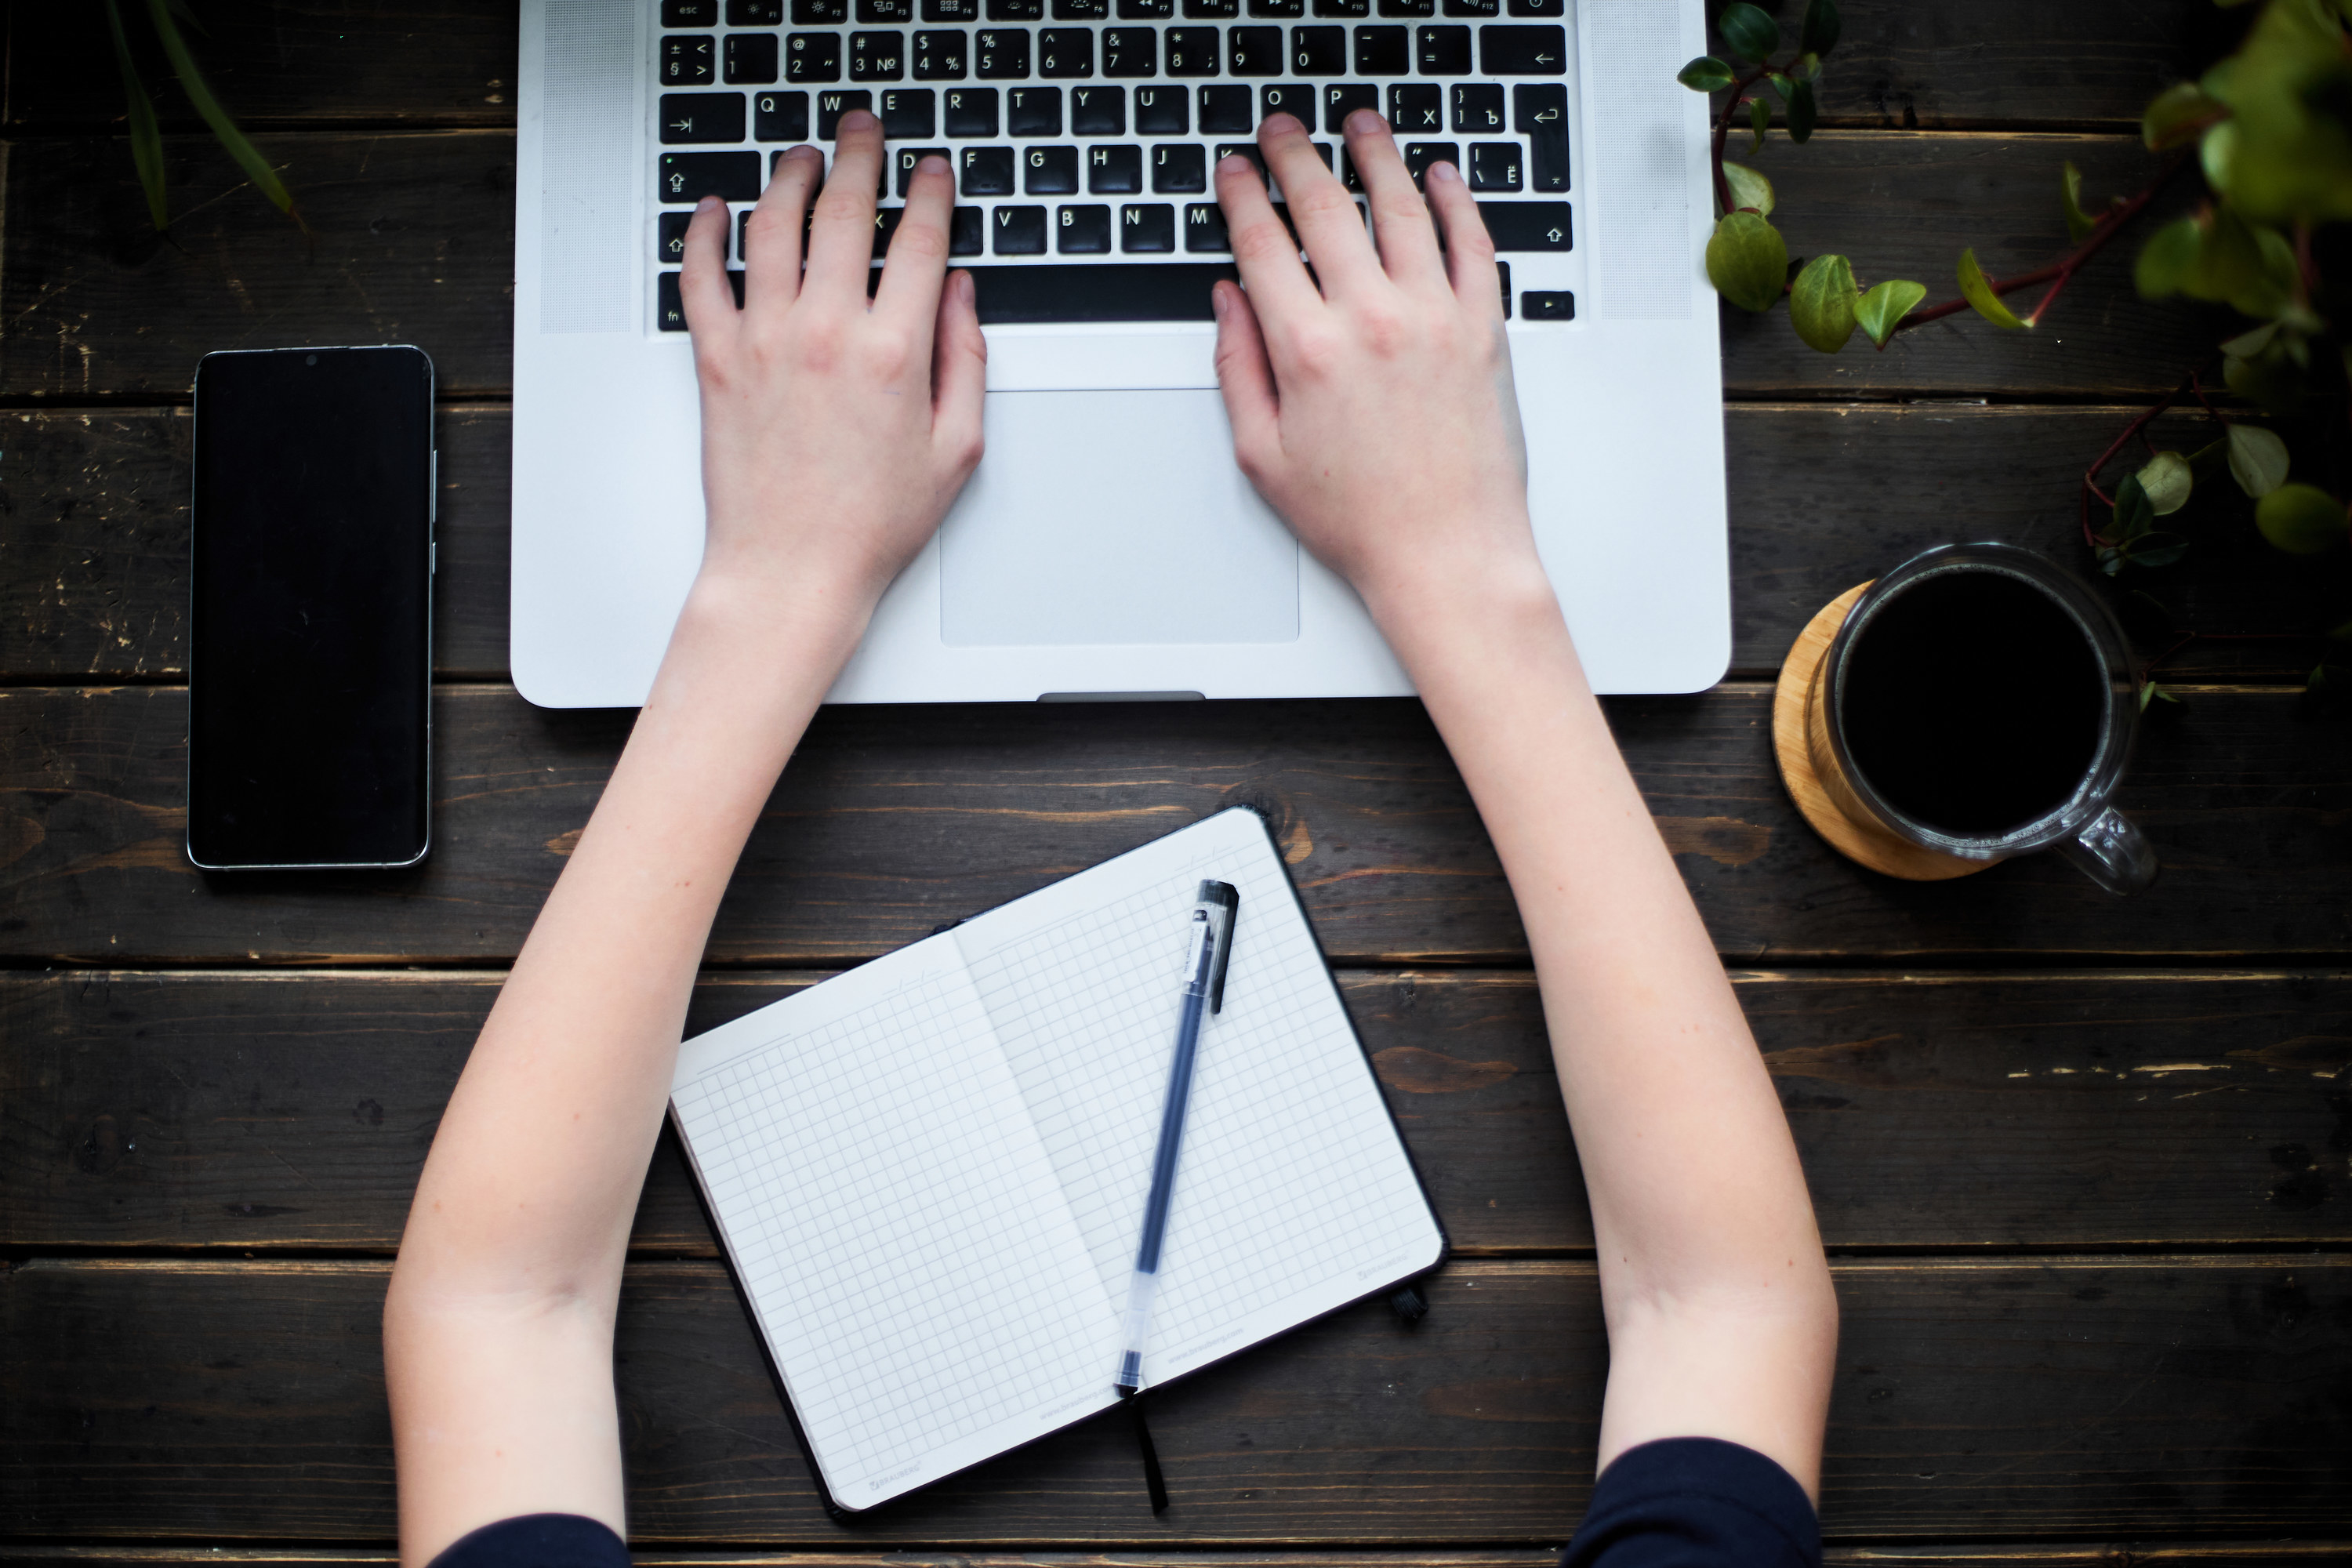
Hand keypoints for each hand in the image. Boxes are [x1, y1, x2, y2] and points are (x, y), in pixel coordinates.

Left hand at [679, 112, 985, 613]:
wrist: (791, 570)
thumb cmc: (870, 525)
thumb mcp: (956, 449)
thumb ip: (965, 360)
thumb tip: (958, 295)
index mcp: (894, 353)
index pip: (918, 241)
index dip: (930, 192)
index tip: (932, 170)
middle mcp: (826, 334)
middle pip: (843, 211)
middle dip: (859, 156)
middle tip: (863, 131)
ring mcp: (765, 341)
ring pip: (772, 226)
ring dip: (789, 177)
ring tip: (802, 158)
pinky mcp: (718, 360)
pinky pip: (701, 276)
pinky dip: (705, 233)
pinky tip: (718, 210)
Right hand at [1212, 112, 1541, 620]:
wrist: (1446, 554)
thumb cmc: (1360, 519)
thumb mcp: (1263, 454)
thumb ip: (1237, 369)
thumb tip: (1229, 303)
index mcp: (1307, 350)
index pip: (1262, 243)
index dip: (1243, 195)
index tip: (1236, 170)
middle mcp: (1371, 320)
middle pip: (1326, 207)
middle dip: (1296, 155)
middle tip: (1283, 130)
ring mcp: (1433, 317)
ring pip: (1401, 207)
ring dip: (1376, 156)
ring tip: (1361, 125)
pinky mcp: (1483, 329)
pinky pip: (1471, 243)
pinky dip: (1455, 200)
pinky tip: (1440, 178)